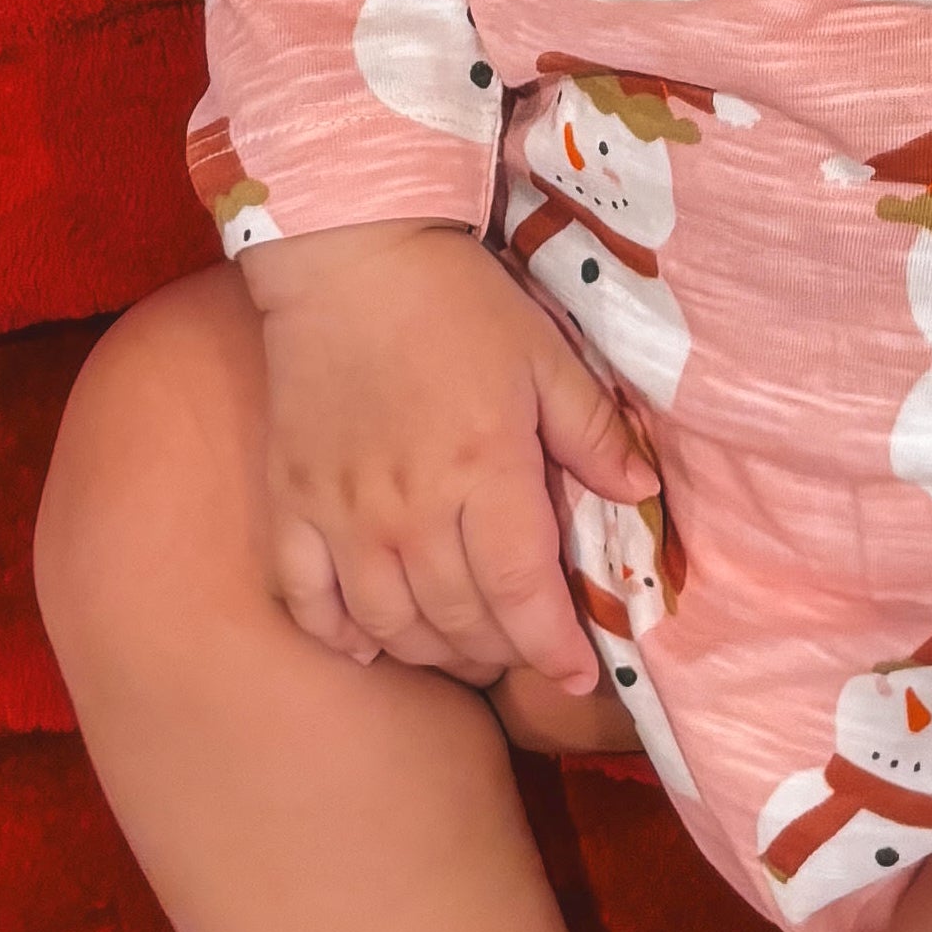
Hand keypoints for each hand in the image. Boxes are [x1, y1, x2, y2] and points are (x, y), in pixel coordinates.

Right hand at [241, 221, 661, 696]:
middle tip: (523, 648)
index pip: (521, 593)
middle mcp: (410, 511)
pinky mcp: (291, 505)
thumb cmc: (458, 303)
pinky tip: (370, 641)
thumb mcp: (545, 355)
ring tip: (463, 646)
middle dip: (502, 651)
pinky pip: (308, 601)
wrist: (348, 257)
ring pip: (388, 625)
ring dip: (433, 652)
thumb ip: (592, 431)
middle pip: (458, 620)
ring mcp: (342, 515)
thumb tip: (640, 493)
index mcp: (484, 472)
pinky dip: (339, 636)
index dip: (552, 648)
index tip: (577, 674)